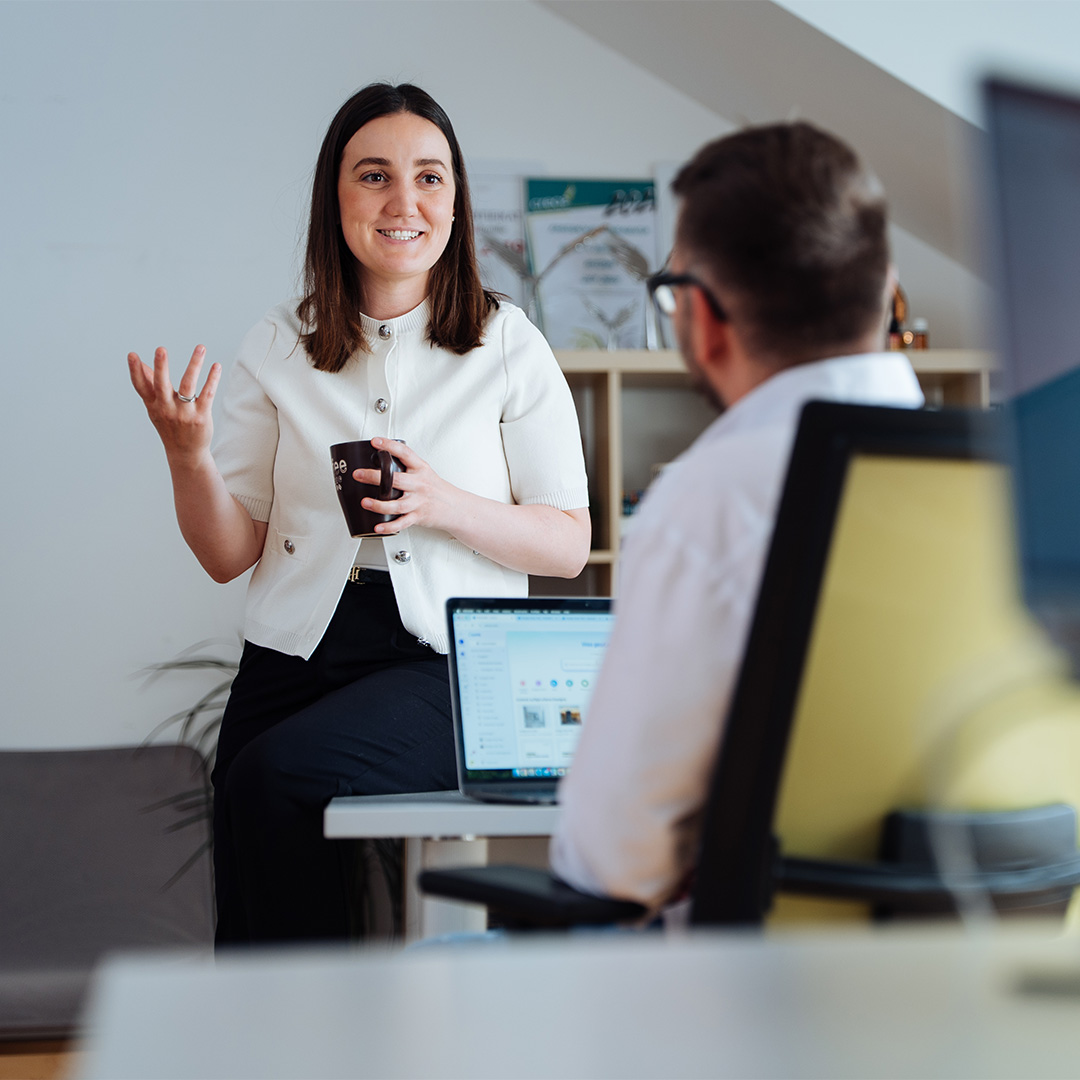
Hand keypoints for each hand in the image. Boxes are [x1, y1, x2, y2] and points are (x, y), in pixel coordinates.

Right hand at [128, 345, 220, 464]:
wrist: (185, 454)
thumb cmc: (170, 427)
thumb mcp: (156, 408)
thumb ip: (150, 386)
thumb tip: (142, 364)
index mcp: (153, 405)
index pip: (141, 387)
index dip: (135, 371)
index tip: (132, 355)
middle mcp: (166, 408)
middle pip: (162, 385)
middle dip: (161, 367)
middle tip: (160, 349)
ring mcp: (184, 412)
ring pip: (188, 384)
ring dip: (194, 364)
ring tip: (200, 347)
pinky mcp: (200, 416)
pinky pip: (207, 393)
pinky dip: (212, 379)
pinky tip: (216, 365)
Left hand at [352, 437, 459, 534]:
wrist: (456, 507)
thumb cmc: (437, 489)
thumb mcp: (425, 472)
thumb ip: (407, 467)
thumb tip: (383, 460)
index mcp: (420, 469)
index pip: (405, 454)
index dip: (389, 446)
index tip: (375, 442)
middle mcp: (419, 485)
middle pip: (396, 480)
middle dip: (374, 477)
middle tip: (359, 474)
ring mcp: (419, 501)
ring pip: (397, 504)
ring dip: (379, 504)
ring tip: (365, 502)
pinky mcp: (419, 516)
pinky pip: (402, 523)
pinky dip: (389, 526)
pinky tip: (378, 526)